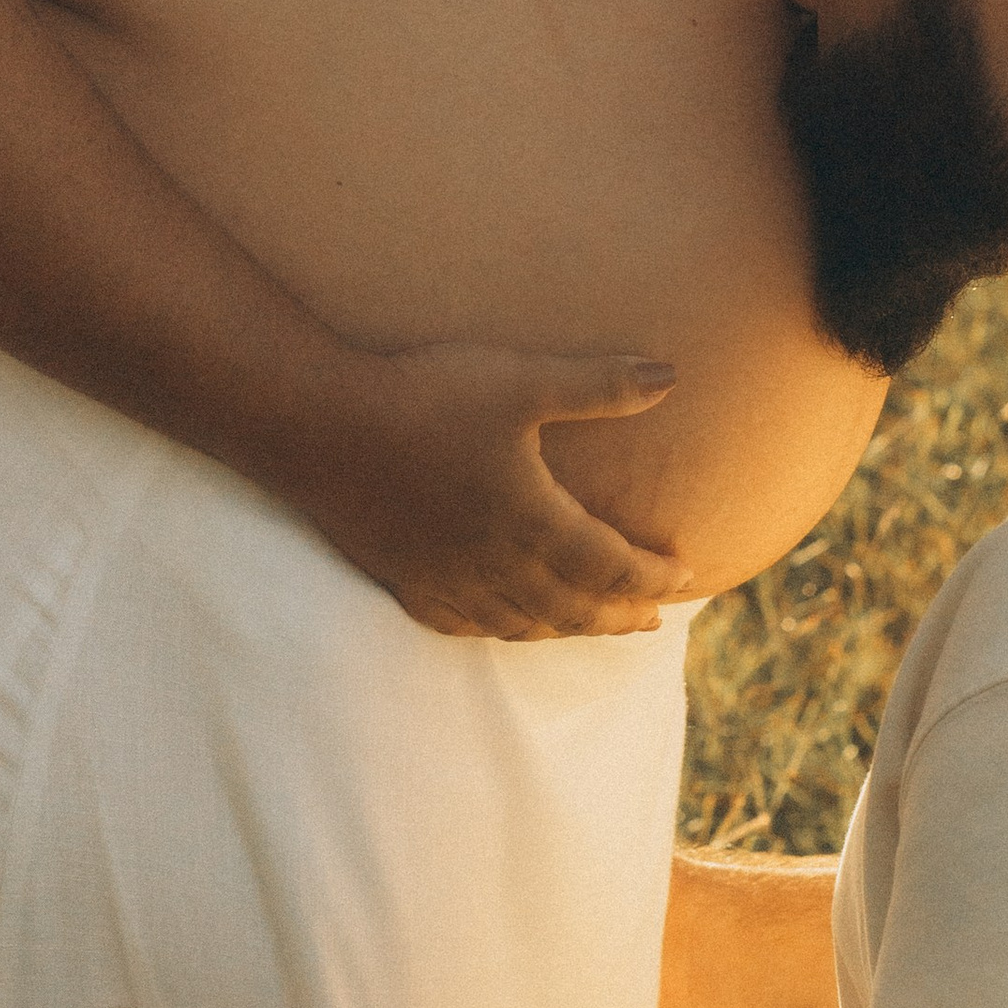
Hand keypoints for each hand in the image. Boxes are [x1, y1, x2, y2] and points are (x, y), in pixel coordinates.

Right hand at [293, 338, 687, 637]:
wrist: (322, 426)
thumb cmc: (425, 396)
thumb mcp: (521, 380)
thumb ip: (600, 385)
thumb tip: (671, 378)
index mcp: (532, 519)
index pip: (610, 565)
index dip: (652, 575)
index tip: (685, 574)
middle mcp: (495, 562)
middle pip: (573, 607)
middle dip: (620, 615)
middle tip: (652, 620)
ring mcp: (447, 578)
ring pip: (522, 623)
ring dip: (567, 628)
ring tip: (590, 625)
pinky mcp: (405, 579)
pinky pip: (465, 624)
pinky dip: (501, 629)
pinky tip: (504, 623)